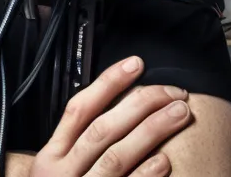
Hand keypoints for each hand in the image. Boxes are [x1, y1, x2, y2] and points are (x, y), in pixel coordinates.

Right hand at [28, 57, 191, 176]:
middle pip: (103, 129)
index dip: (108, 83)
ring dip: (152, 131)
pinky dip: (145, 175)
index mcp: (51, 156)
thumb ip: (75, 143)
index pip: (79, 109)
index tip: (136, 65)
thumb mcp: (54, 170)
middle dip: (141, 105)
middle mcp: (63, 173)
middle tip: (173, 92)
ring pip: (117, 156)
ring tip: (179, 114)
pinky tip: (164, 161)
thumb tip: (114, 105)